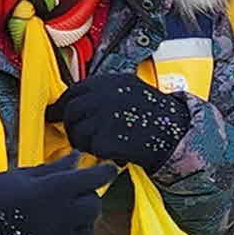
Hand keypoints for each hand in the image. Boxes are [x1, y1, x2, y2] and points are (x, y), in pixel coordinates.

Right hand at [0, 158, 119, 234]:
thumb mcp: (27, 175)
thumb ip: (57, 168)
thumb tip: (78, 156)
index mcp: (56, 189)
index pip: (95, 179)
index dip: (104, 172)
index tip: (108, 169)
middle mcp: (64, 215)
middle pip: (95, 204)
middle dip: (87, 198)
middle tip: (71, 197)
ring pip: (89, 227)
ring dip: (80, 221)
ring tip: (57, 218)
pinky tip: (55, 234)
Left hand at [51, 66, 193, 168]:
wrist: (178, 135)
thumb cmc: (156, 116)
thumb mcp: (131, 92)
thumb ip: (103, 94)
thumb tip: (72, 104)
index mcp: (111, 82)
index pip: (74, 91)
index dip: (62, 104)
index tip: (55, 114)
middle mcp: (106, 95)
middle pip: (71, 112)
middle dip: (70, 126)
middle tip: (76, 136)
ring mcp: (106, 116)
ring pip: (78, 132)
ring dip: (84, 142)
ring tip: (101, 145)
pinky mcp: (108, 138)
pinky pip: (92, 148)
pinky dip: (101, 153)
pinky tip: (115, 151)